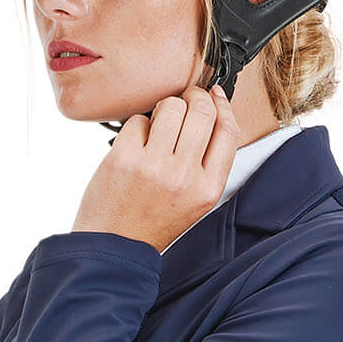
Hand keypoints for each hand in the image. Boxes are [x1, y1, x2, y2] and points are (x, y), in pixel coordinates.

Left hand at [72, 85, 239, 253]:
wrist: (114, 247)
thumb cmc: (152, 222)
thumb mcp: (194, 201)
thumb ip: (207, 163)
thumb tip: (213, 111)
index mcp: (208, 189)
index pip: (228, 131)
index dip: (222, 105)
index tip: (215, 94)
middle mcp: (185, 176)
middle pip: (202, 111)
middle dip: (194, 97)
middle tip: (184, 101)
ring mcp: (154, 165)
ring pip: (171, 107)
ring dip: (164, 108)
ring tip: (157, 126)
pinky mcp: (125, 157)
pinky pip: (139, 119)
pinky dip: (137, 127)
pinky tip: (135, 146)